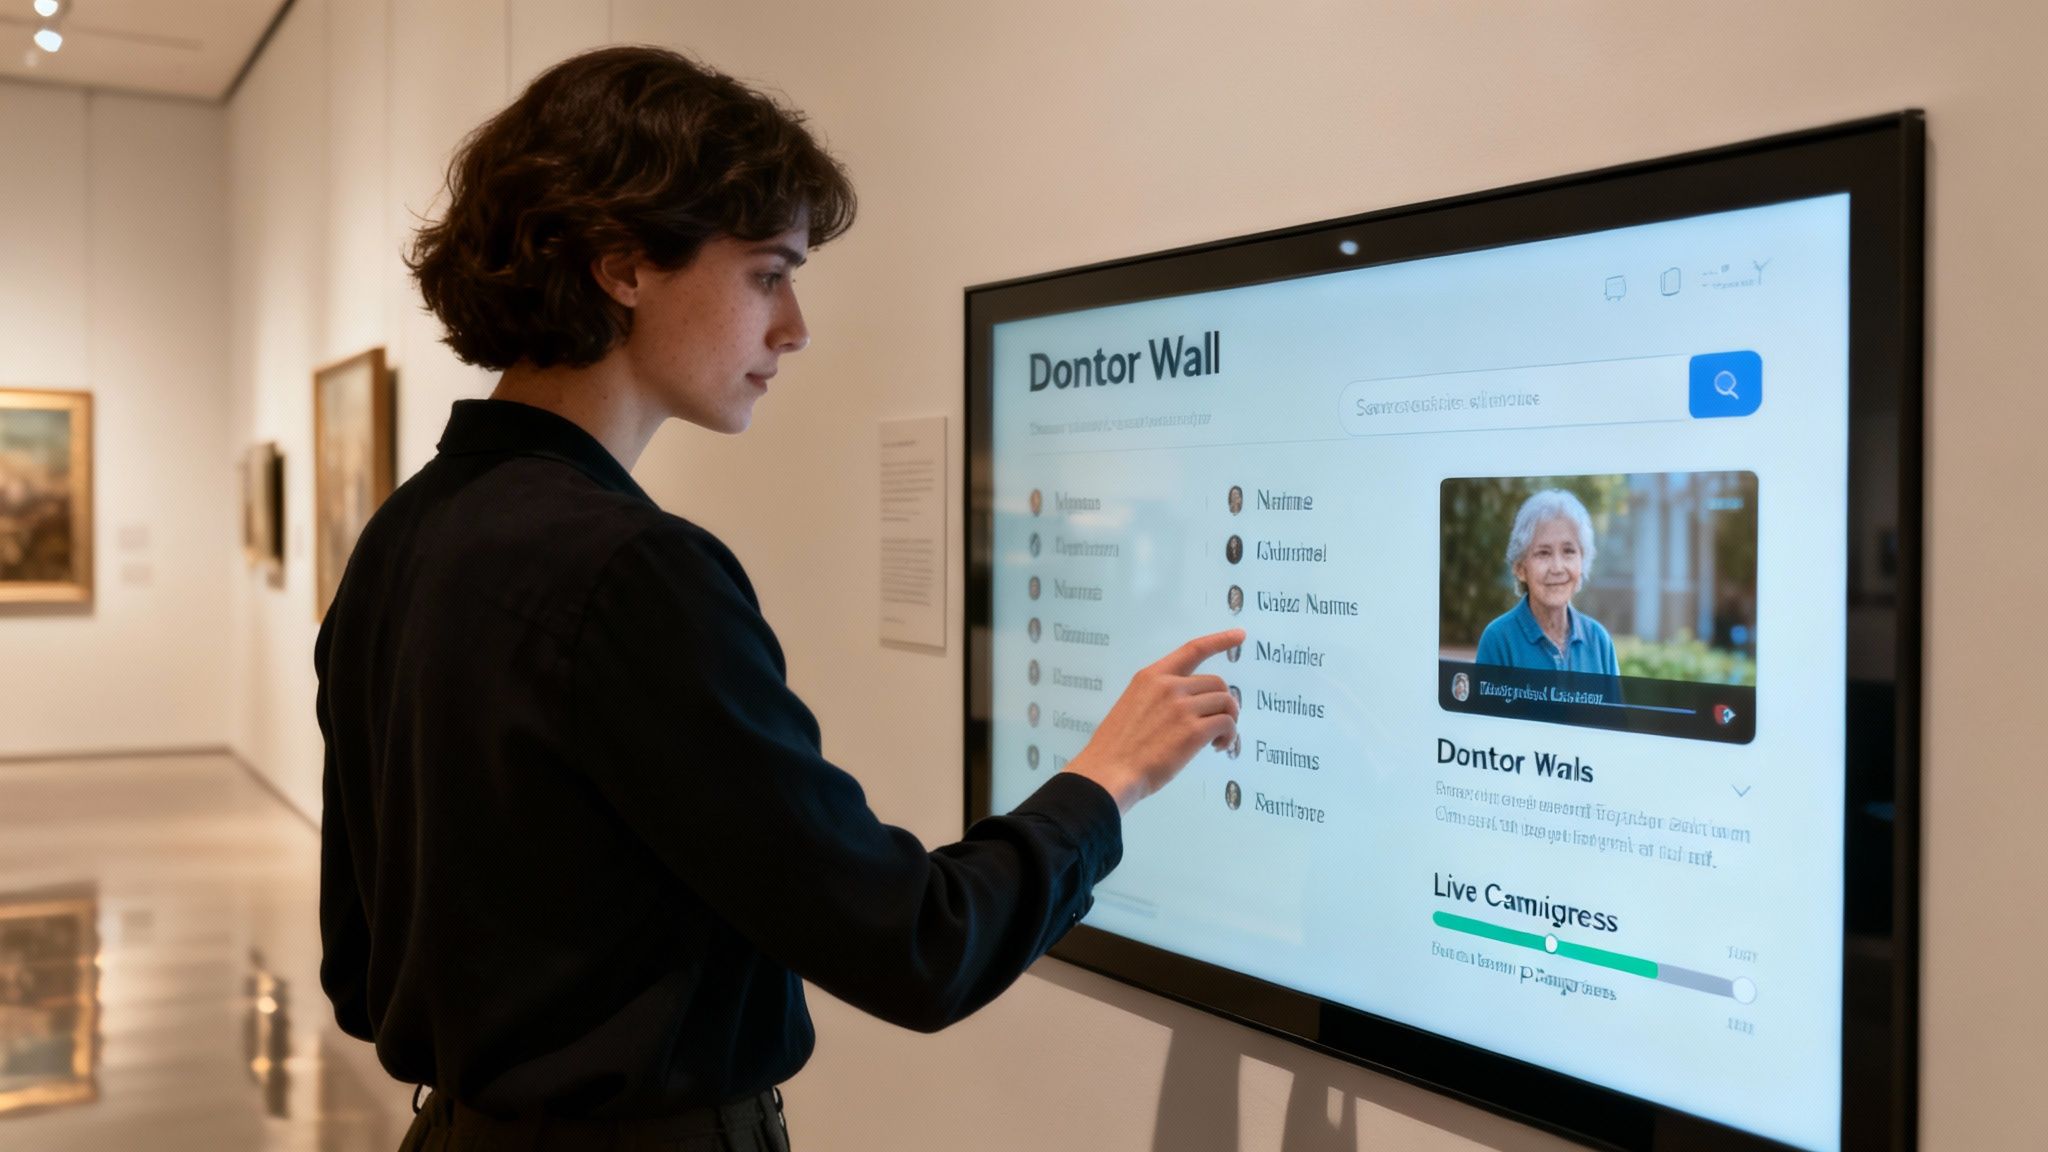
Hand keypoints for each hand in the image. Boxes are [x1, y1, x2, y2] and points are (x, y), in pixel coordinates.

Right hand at [1062, 628, 1244, 814]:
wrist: (1109, 772)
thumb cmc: (1116, 747)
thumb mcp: (1132, 706)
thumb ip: (1159, 700)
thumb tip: (1189, 709)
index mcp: (1151, 677)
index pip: (1192, 650)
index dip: (1219, 640)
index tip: (1240, 635)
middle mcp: (1169, 686)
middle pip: (1217, 683)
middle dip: (1223, 703)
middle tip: (1218, 725)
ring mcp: (1182, 708)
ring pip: (1226, 703)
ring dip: (1229, 721)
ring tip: (1217, 740)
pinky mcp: (1193, 731)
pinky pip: (1227, 724)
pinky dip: (1229, 736)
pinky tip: (1218, 747)